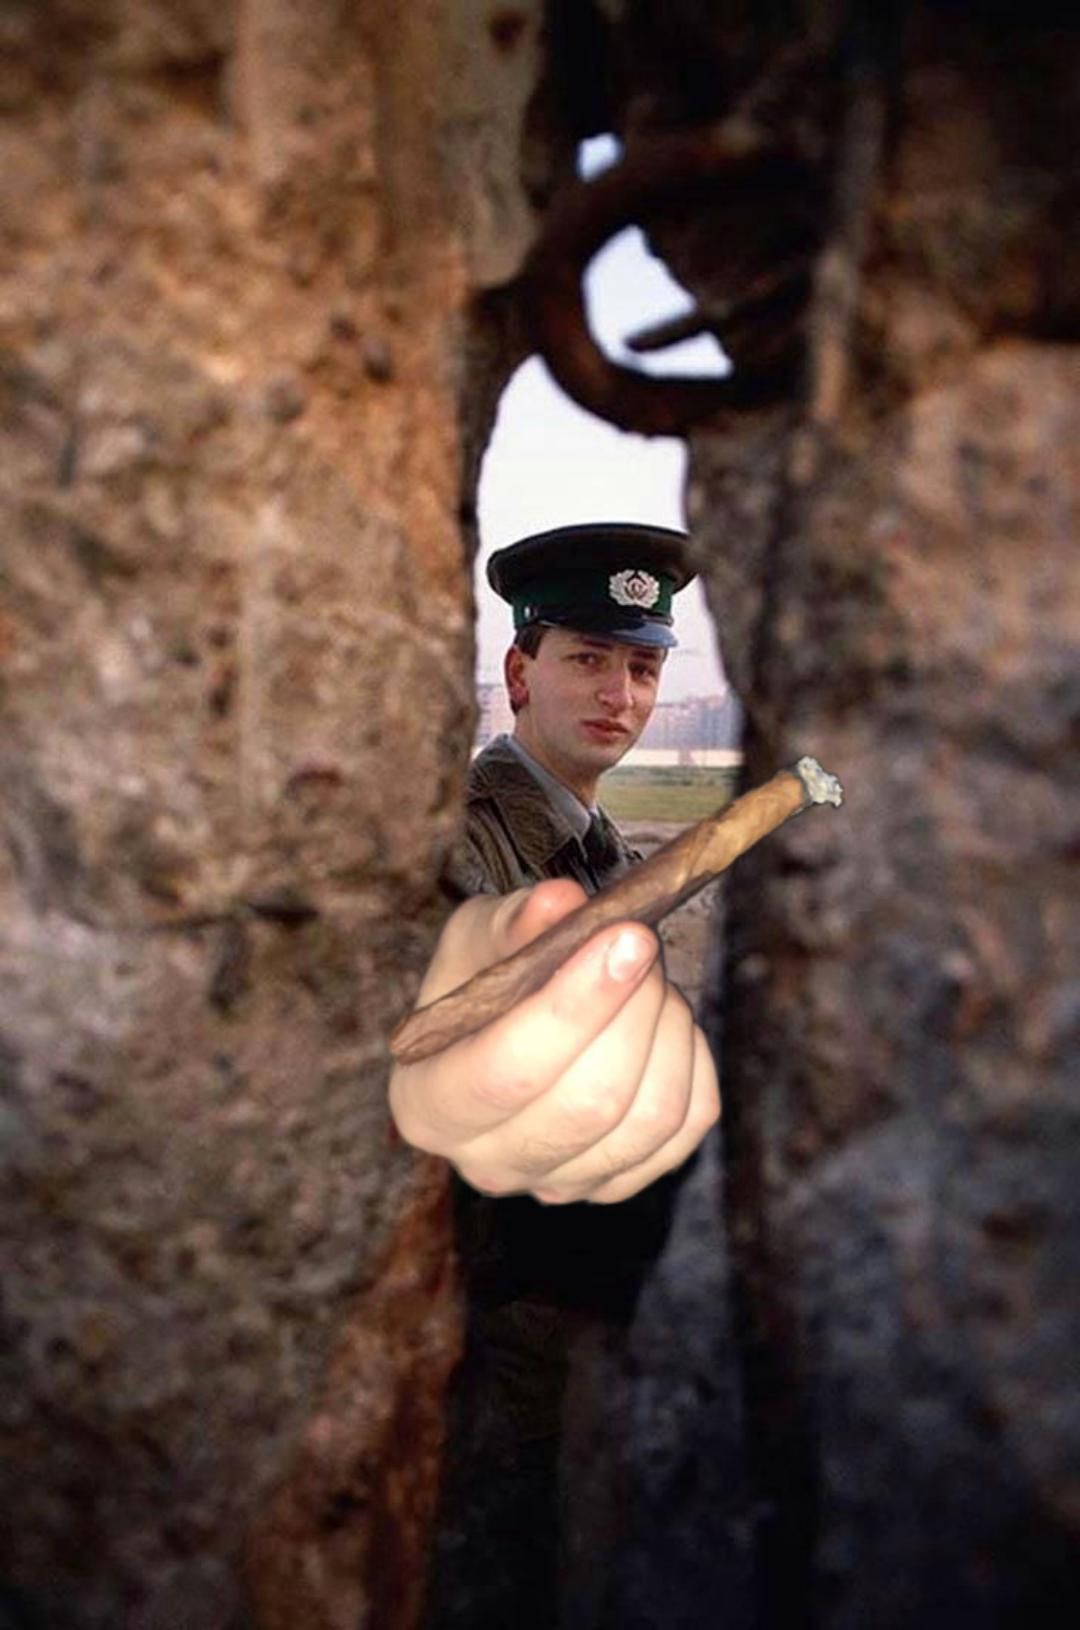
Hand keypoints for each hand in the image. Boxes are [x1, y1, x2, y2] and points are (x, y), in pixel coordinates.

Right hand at [389, 879, 719, 1203]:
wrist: (501, 1030)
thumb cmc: (480, 982)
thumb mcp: (477, 937)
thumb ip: (514, 922)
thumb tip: (562, 904)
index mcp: (428, 1105)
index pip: (507, 1072)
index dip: (574, 1006)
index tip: (625, 938)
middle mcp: (487, 1163)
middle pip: (589, 1103)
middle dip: (634, 1010)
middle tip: (641, 944)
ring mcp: (556, 1185)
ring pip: (648, 1118)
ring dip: (667, 1031)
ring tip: (652, 981)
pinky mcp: (619, 1184)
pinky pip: (685, 1128)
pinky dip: (690, 1062)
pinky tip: (664, 1023)